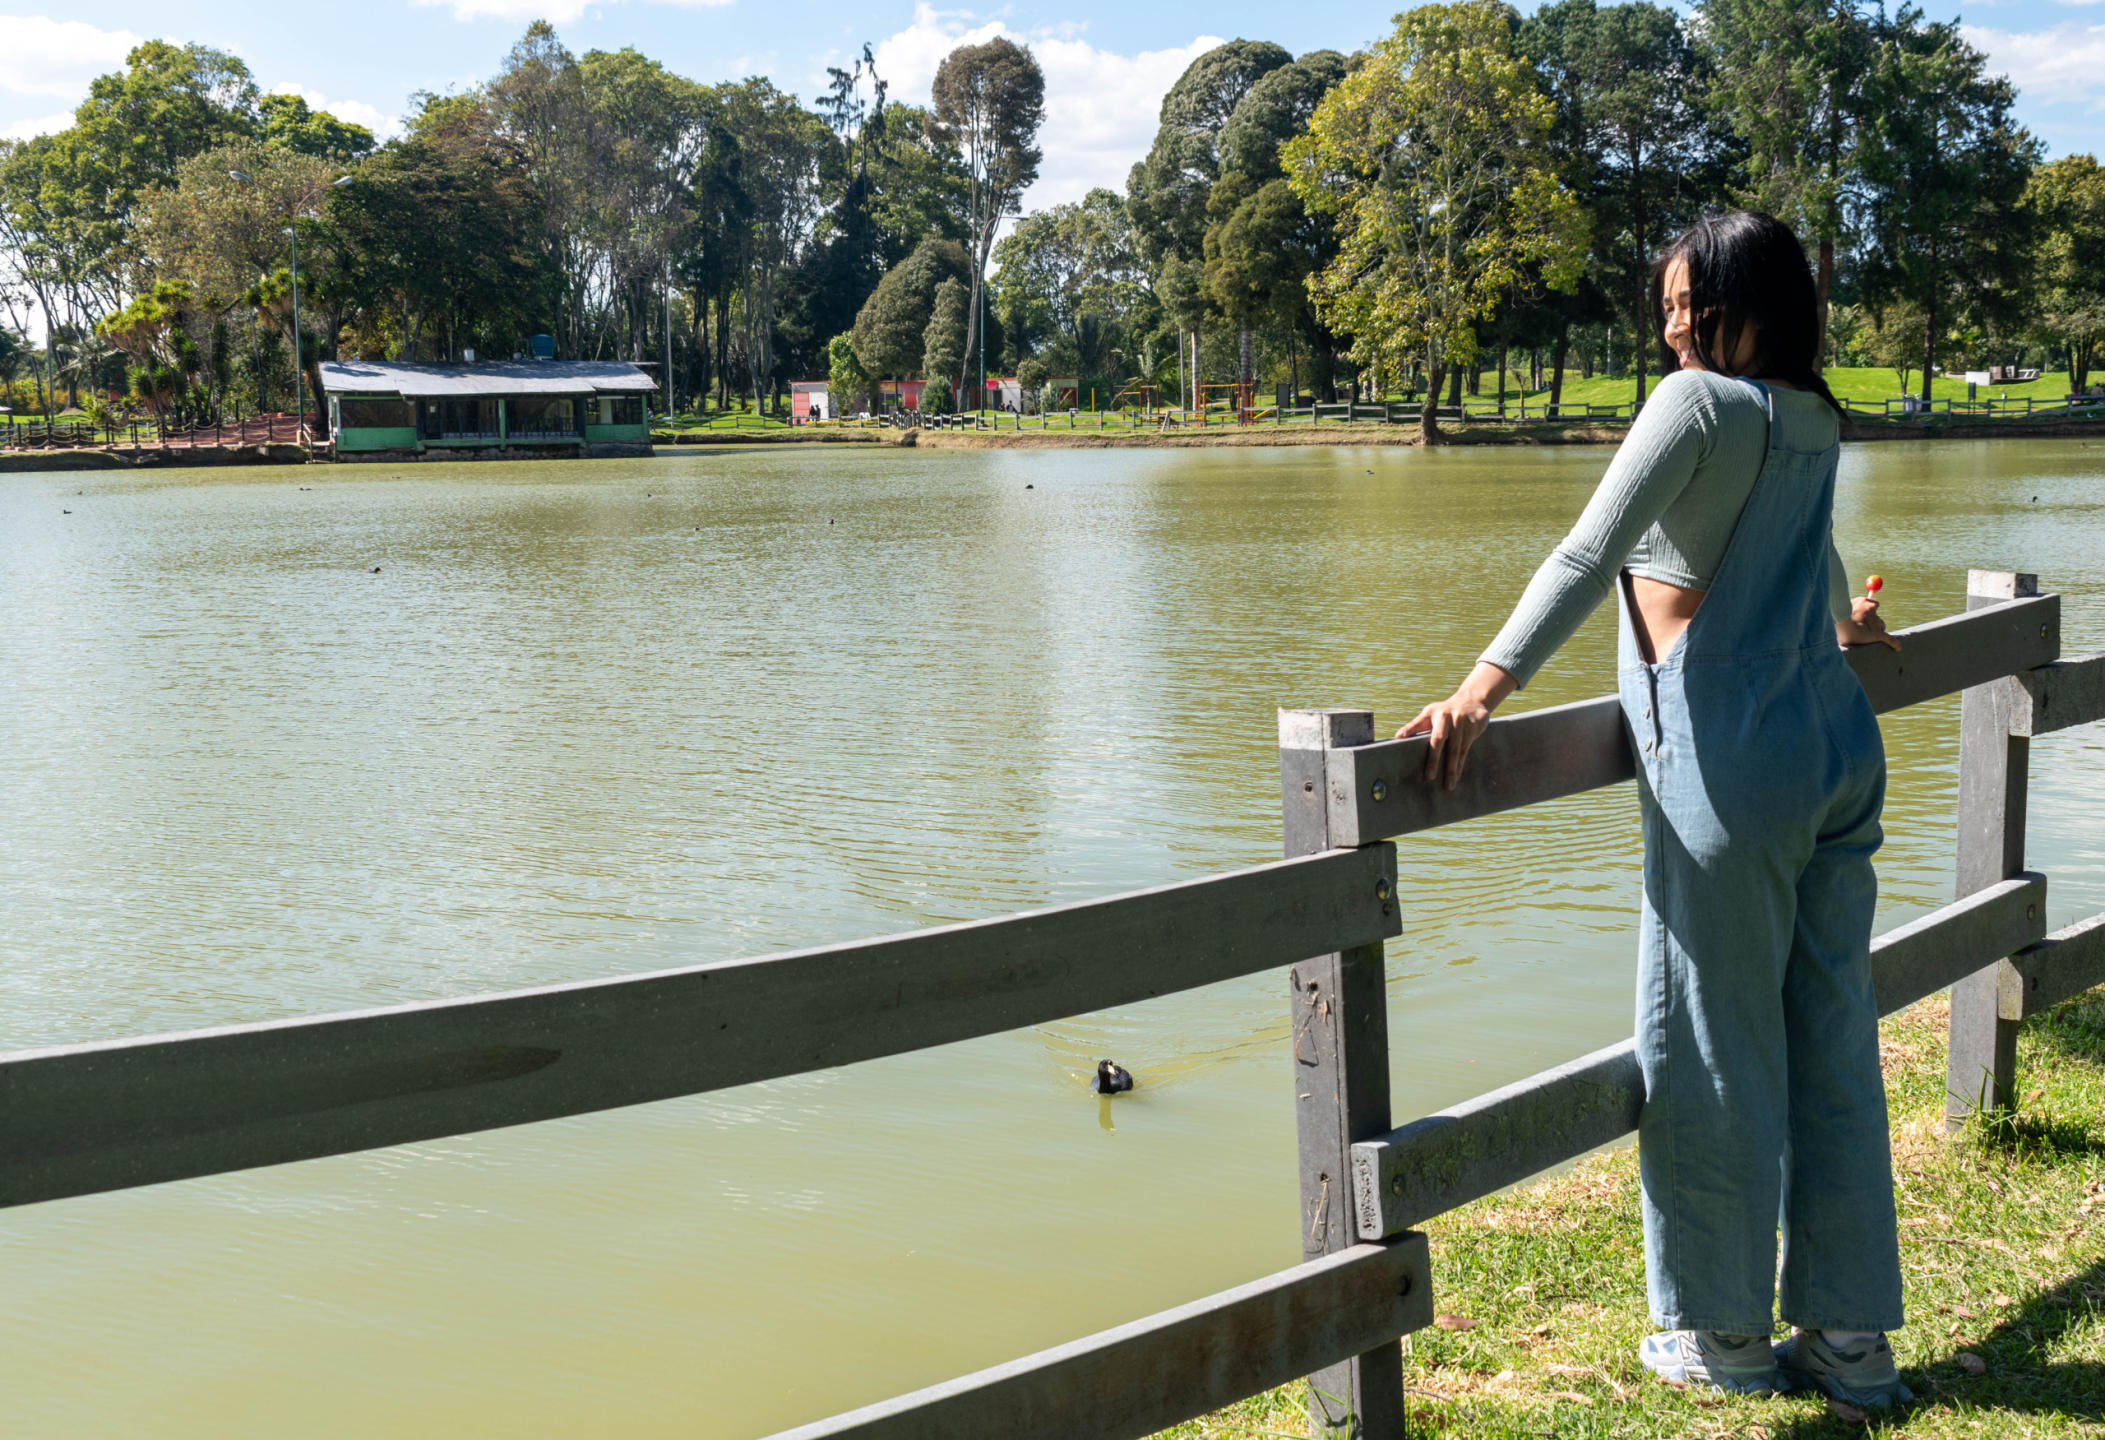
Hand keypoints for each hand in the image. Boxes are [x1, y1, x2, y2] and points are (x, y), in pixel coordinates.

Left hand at [1396, 662, 1516, 789]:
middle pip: (1438, 740)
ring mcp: (1460, 721)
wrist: (1473, 701)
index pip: (1418, 724)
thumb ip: (1416, 726)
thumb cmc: (1445, 712)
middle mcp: (1446, 716)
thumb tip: (1398, 737)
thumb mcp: (1430, 714)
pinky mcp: (1473, 727)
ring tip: (1448, 785)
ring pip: (1455, 749)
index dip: (1409, 730)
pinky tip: (1457, 775)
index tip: (1399, 739)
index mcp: (1432, 713)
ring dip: (1451, 768)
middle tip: (1429, 777)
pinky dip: (1460, 764)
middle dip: (1434, 759)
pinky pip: (1465, 749)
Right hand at [1837, 596, 1900, 651]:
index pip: (1871, 604)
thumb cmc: (1836, 617)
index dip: (1869, 611)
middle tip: (1863, 629)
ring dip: (1877, 630)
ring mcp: (1875, 622)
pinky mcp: (1878, 634)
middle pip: (1877, 617)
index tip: (1864, 616)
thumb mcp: (1840, 608)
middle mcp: (1871, 610)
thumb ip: (1849, 607)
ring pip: (1881, 626)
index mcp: (1862, 602)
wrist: (1840, 624)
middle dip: (1873, 623)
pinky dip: (1894, 644)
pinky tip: (1897, 648)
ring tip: (1865, 637)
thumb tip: (1853, 606)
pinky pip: (1890, 639)